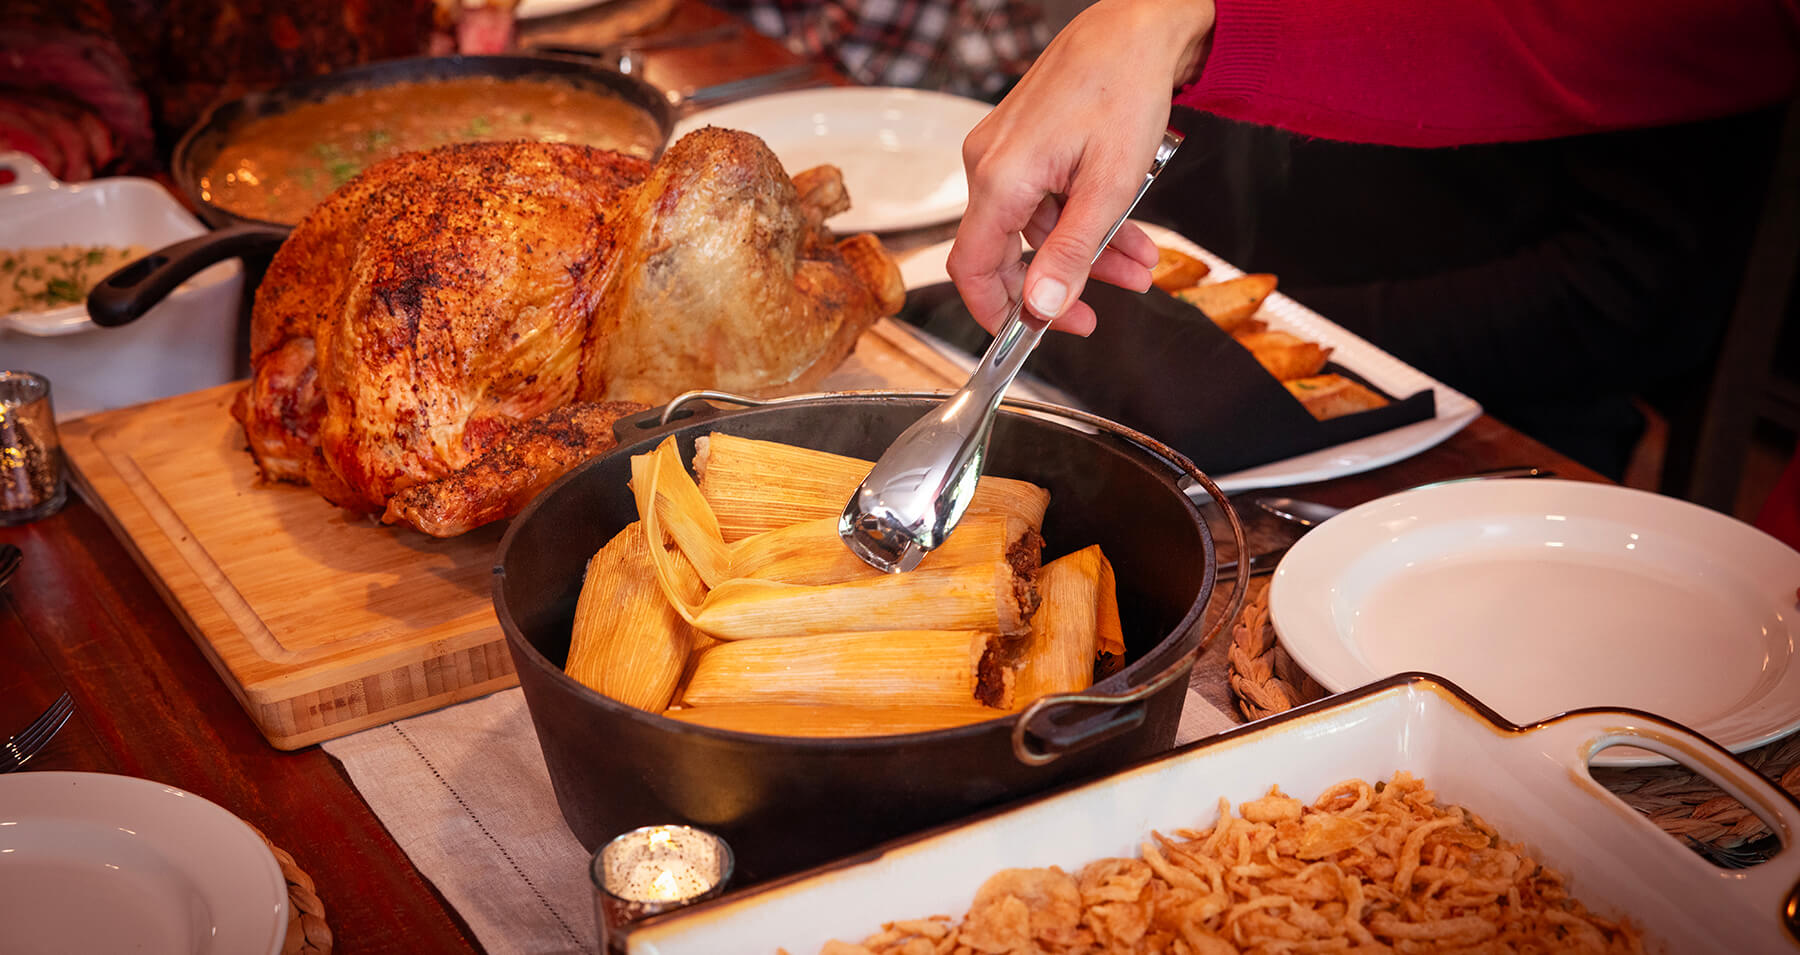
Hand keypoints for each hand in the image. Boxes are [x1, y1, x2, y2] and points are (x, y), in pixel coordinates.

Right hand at [948, 0, 1214, 334]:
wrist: (1135, 29)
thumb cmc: (1123, 88)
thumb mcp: (1109, 186)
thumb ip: (1072, 253)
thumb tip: (1043, 306)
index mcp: (1000, 178)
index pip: (971, 267)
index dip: (995, 311)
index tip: (1027, 334)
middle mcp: (988, 164)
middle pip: (1006, 252)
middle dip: (1056, 286)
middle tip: (1092, 317)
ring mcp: (1002, 152)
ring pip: (1035, 227)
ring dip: (1085, 254)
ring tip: (1136, 268)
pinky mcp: (1022, 144)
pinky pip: (1043, 199)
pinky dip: (1082, 221)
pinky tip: (1126, 233)